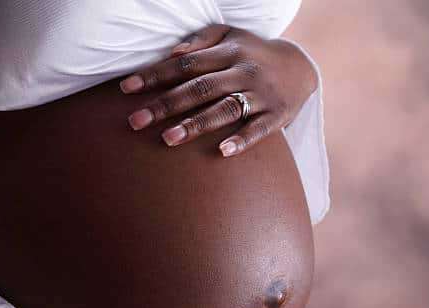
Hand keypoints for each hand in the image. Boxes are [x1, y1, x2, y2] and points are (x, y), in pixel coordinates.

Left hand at [120, 24, 317, 156]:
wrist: (301, 68)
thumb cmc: (253, 53)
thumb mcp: (231, 35)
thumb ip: (201, 41)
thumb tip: (172, 54)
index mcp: (228, 52)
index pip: (185, 64)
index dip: (155, 75)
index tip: (127, 89)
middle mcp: (243, 71)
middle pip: (199, 88)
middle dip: (165, 105)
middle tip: (135, 122)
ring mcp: (261, 94)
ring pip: (225, 109)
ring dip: (196, 124)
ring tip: (168, 139)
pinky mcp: (277, 115)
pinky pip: (259, 129)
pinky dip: (243, 140)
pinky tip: (223, 152)